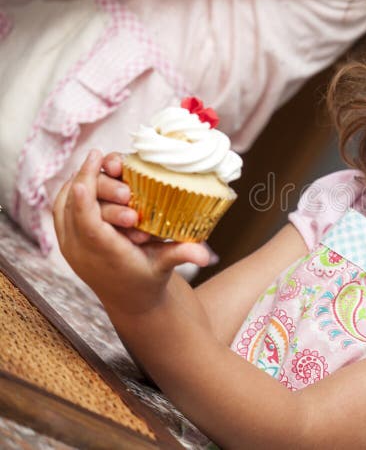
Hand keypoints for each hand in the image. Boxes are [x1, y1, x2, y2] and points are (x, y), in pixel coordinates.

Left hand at [53, 150, 209, 314]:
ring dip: (80, 183)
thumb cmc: (149, 278)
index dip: (86, 198)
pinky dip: (72, 190)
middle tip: (119, 175)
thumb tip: (207, 256)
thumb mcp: (166, 266)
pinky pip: (60, 209)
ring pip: (62, 205)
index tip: (88, 174)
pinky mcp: (66, 238)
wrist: (130, 299)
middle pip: (75, 210)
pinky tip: (88, 175)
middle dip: (94, 184)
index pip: (88, 225)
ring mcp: (69, 245)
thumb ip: (182, 255)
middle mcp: (81, 251)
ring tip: (99, 163)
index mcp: (106, 257)